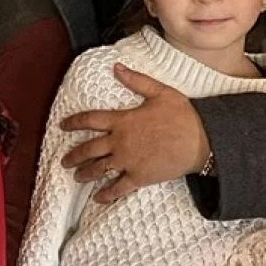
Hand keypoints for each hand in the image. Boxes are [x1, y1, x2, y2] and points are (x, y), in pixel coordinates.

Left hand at [60, 63, 210, 203]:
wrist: (203, 141)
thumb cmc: (183, 115)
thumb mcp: (160, 92)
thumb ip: (136, 81)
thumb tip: (116, 67)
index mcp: (122, 120)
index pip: (90, 120)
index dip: (74, 122)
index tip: (63, 126)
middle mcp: (120, 142)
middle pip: (89, 149)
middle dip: (74, 155)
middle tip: (64, 160)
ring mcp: (128, 161)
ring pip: (99, 169)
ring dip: (85, 173)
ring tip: (76, 176)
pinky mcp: (140, 177)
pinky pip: (118, 188)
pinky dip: (106, 194)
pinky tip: (98, 198)